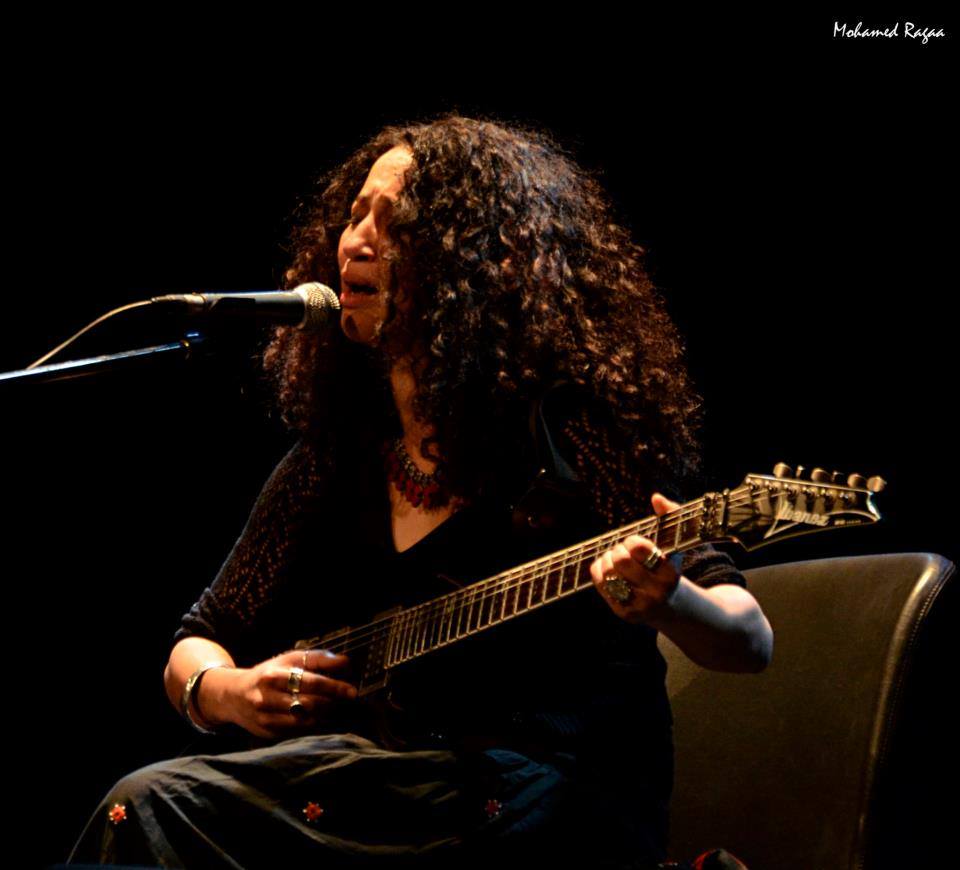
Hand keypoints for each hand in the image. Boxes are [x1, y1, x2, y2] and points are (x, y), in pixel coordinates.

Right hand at [204, 648, 357, 738]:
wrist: (234, 695)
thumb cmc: (270, 674)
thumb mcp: (289, 659)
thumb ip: (317, 659)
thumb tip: (345, 662)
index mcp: (274, 675)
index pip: (310, 681)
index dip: (334, 686)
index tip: (352, 690)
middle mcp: (267, 697)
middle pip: (308, 703)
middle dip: (333, 701)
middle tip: (349, 699)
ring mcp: (266, 717)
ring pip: (305, 720)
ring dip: (326, 714)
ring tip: (337, 707)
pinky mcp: (267, 732)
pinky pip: (298, 731)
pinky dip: (314, 724)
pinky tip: (322, 717)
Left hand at [589, 492, 681, 623]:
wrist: (672, 607)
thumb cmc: (668, 567)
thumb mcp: (674, 544)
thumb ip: (670, 516)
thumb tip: (656, 497)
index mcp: (670, 573)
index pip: (638, 548)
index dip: (632, 541)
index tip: (634, 543)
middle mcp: (656, 592)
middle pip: (620, 560)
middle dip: (618, 550)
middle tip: (623, 550)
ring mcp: (640, 605)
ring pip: (608, 573)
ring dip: (608, 559)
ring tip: (616, 559)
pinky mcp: (624, 613)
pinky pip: (601, 584)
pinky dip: (600, 571)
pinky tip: (609, 569)